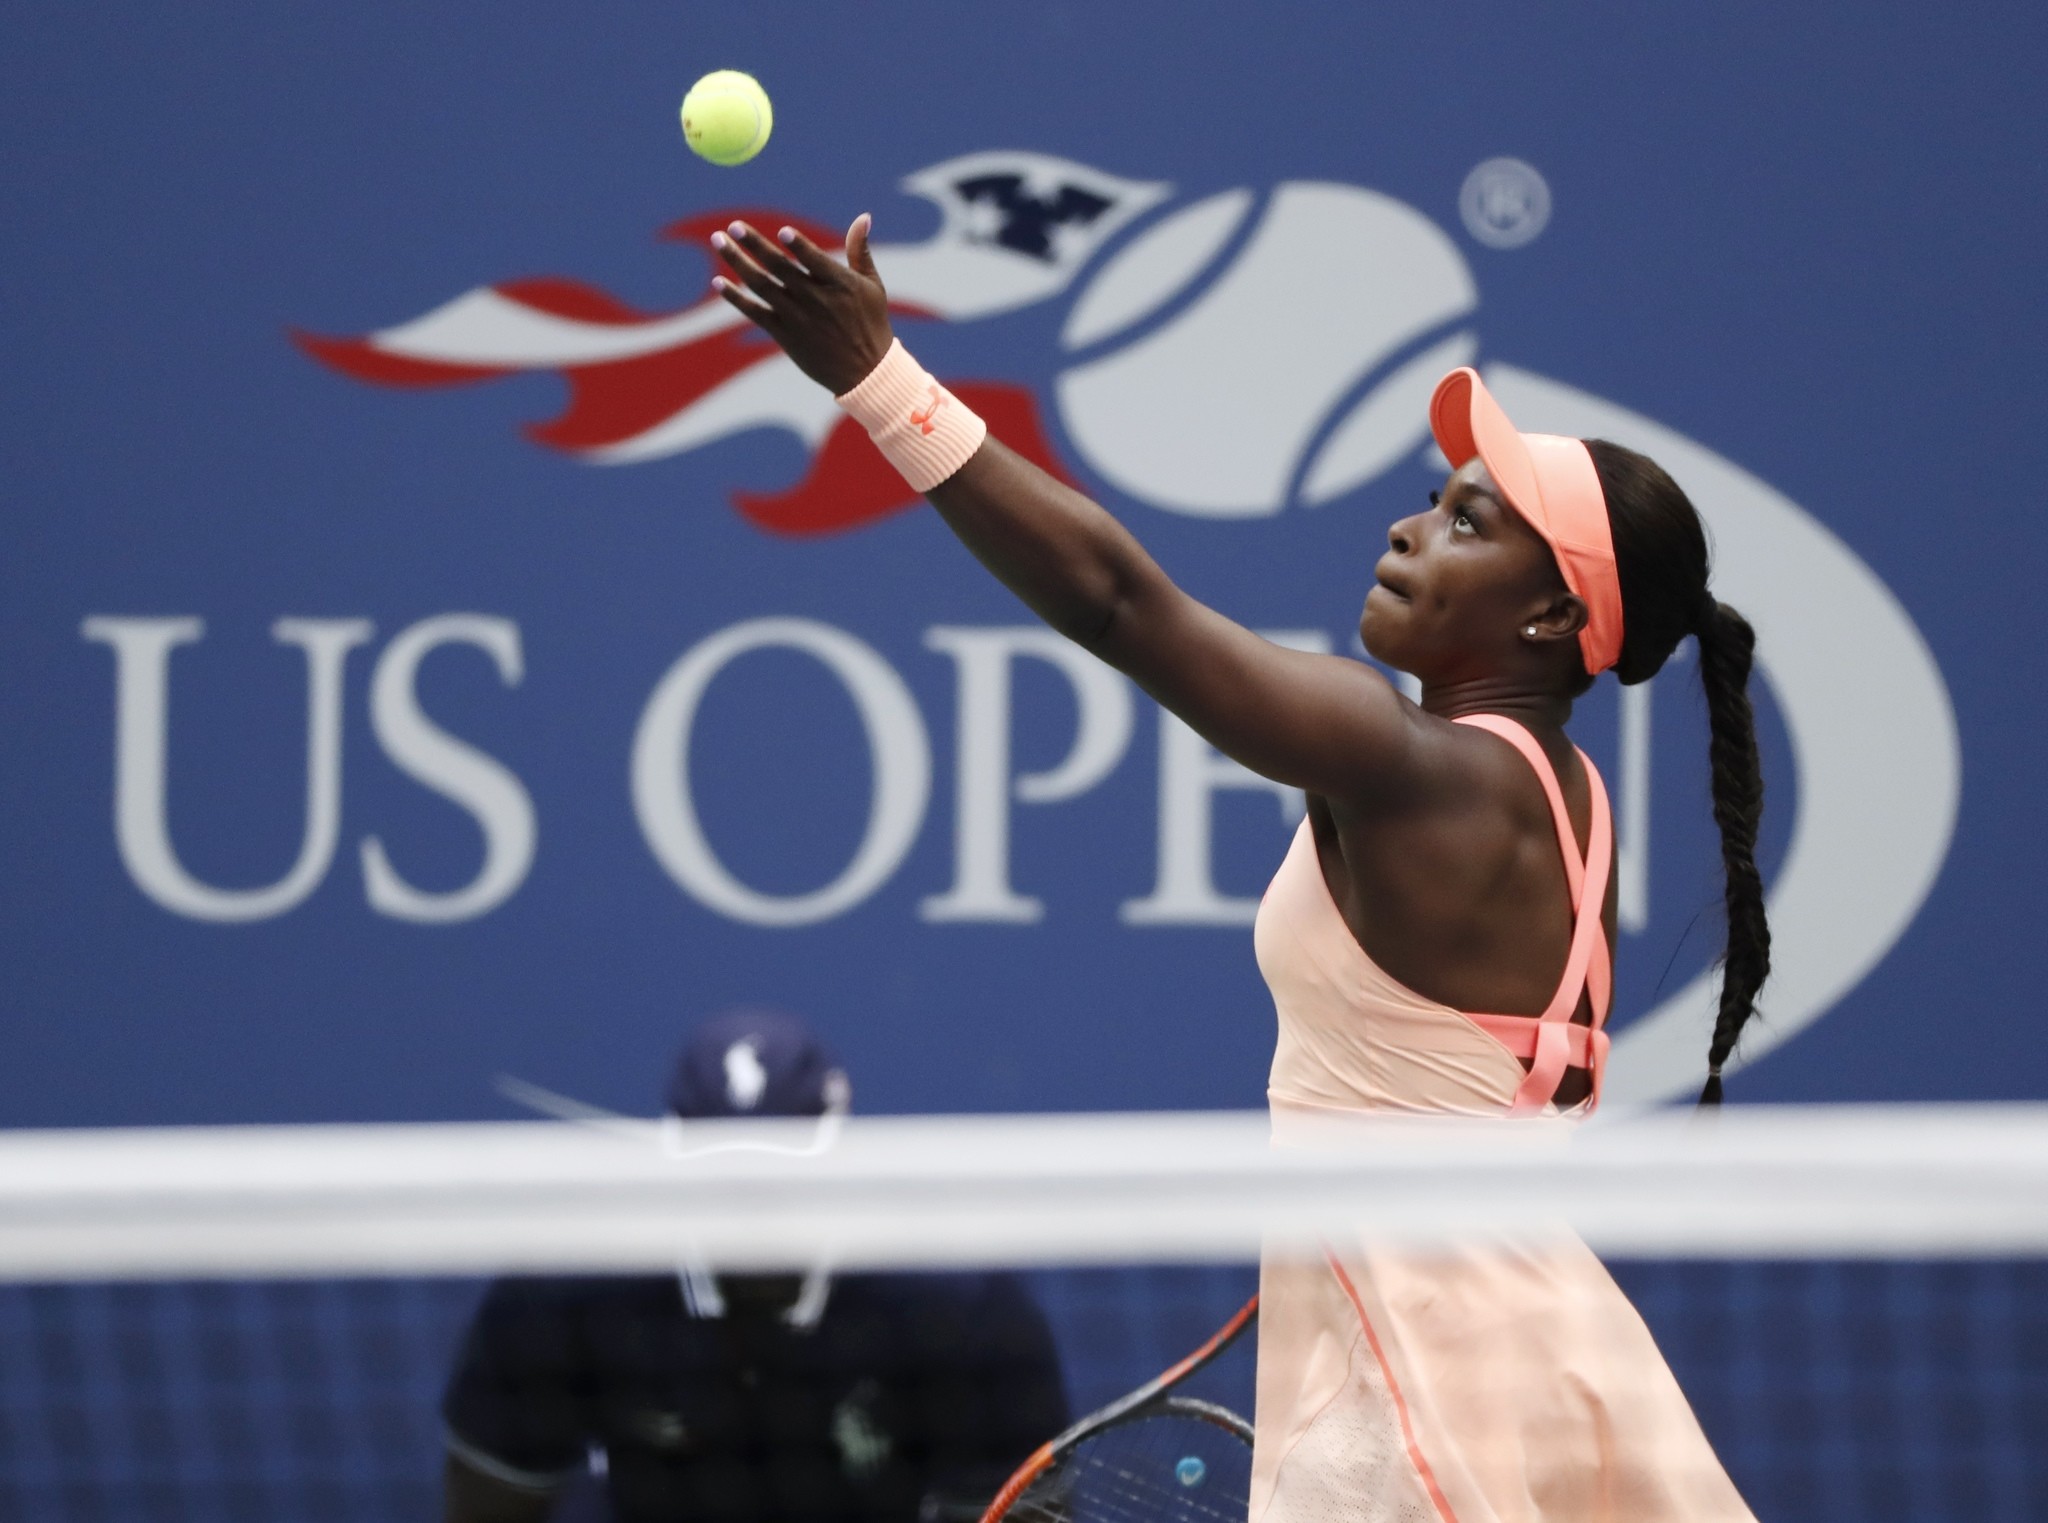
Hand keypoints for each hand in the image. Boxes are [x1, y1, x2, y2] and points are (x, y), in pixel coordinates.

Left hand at [711, 214, 894, 395]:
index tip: (782, 232)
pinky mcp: (784, 334)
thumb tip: (863, 217)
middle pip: (779, 267)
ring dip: (737, 262)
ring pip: (761, 285)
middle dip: (755, 245)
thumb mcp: (872, 286)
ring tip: (718, 241)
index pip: (815, 260)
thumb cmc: (871, 324)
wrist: (865, 373)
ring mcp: (797, 317)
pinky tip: (719, 283)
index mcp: (839, 284)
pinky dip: (736, 298)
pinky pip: (755, 312)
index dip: (799, 246)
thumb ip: (860, 251)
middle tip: (734, 226)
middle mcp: (815, 299)